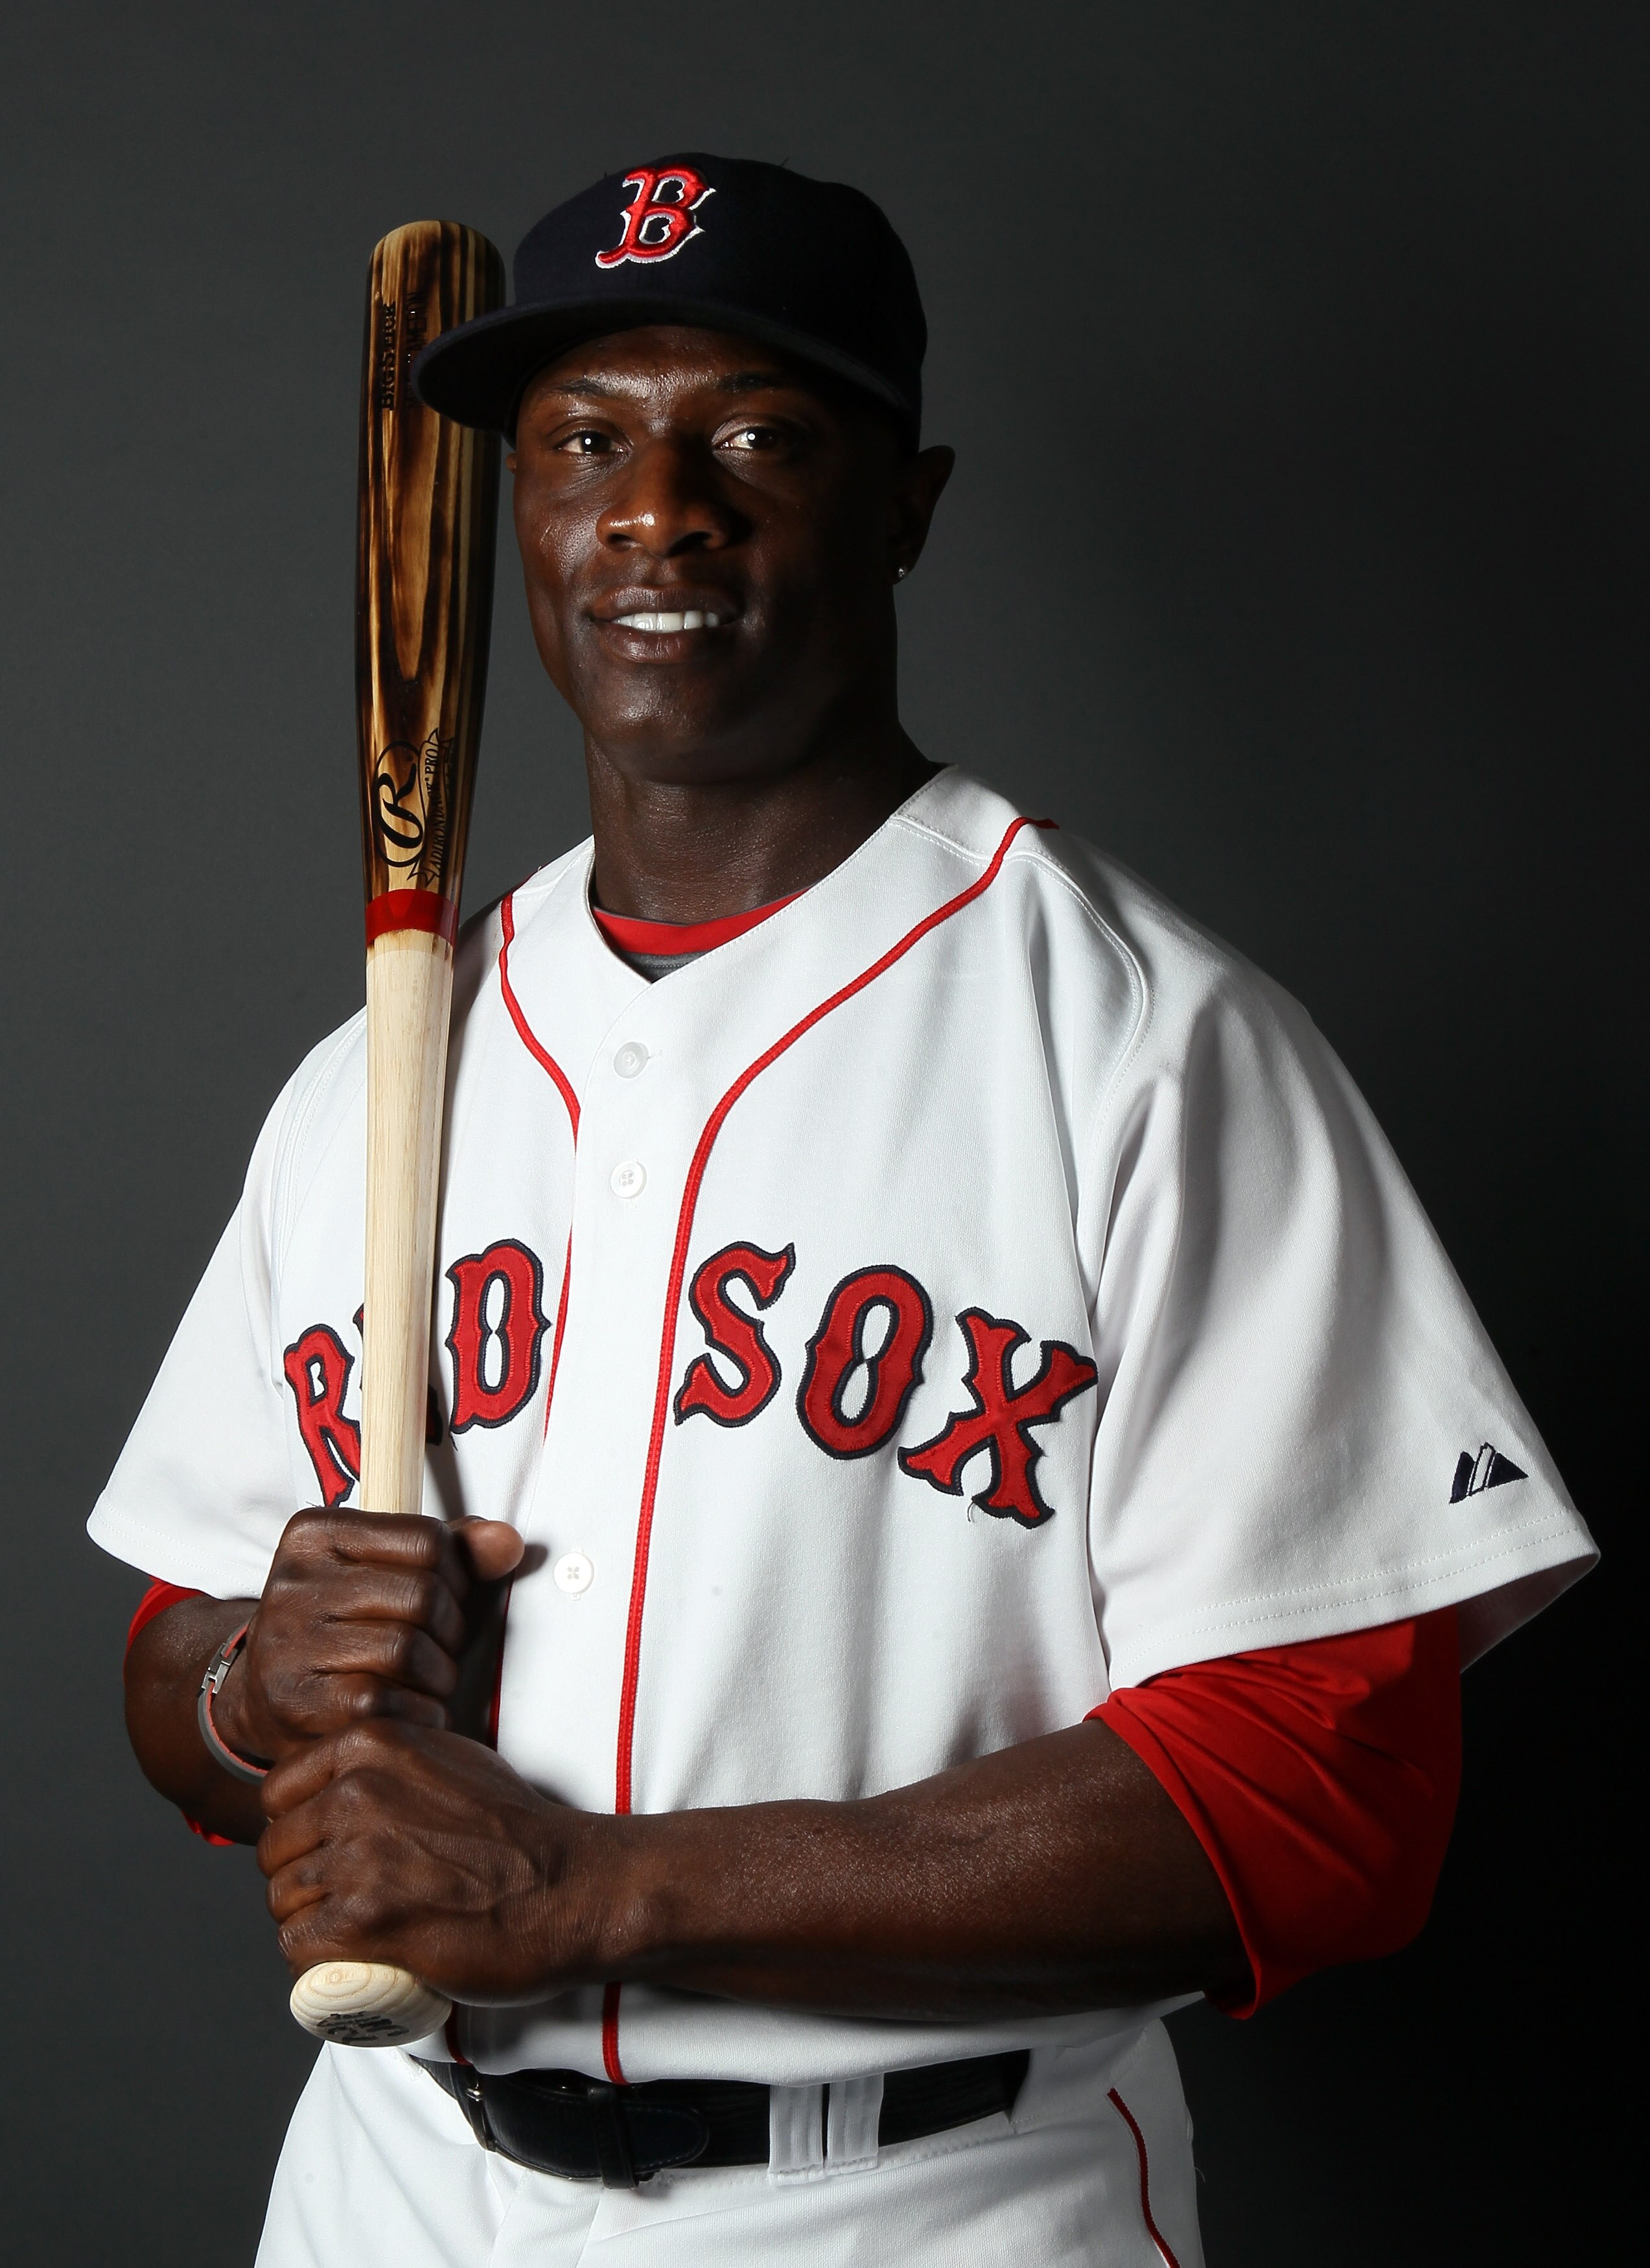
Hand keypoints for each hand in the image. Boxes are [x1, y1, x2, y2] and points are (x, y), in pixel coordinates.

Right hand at [215, 1510, 523, 1765]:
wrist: (267, 1697)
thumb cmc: (347, 1626)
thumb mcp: (391, 1573)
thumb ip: (454, 1551)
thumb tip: (507, 1541)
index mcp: (316, 1532)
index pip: (428, 1539)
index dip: (457, 1576)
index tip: (446, 1599)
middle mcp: (292, 1580)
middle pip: (423, 1595)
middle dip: (451, 1629)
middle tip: (441, 1648)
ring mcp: (288, 1642)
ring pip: (407, 1649)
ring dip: (438, 1674)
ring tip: (427, 1680)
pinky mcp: (295, 1702)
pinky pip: (387, 1702)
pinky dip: (418, 1712)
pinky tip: (410, 1710)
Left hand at [258, 1719, 615, 2002]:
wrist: (568, 1885)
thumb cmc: (518, 1830)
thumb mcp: (449, 1759)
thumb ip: (392, 1761)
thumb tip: (347, 1780)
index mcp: (371, 1744)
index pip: (279, 1791)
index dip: (296, 1828)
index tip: (323, 1853)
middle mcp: (355, 1792)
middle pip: (276, 1850)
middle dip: (299, 1881)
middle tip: (342, 1904)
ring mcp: (357, 1858)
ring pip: (282, 1902)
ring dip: (307, 1926)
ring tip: (351, 1936)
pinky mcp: (364, 1922)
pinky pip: (297, 1949)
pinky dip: (312, 1964)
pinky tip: (346, 1962)